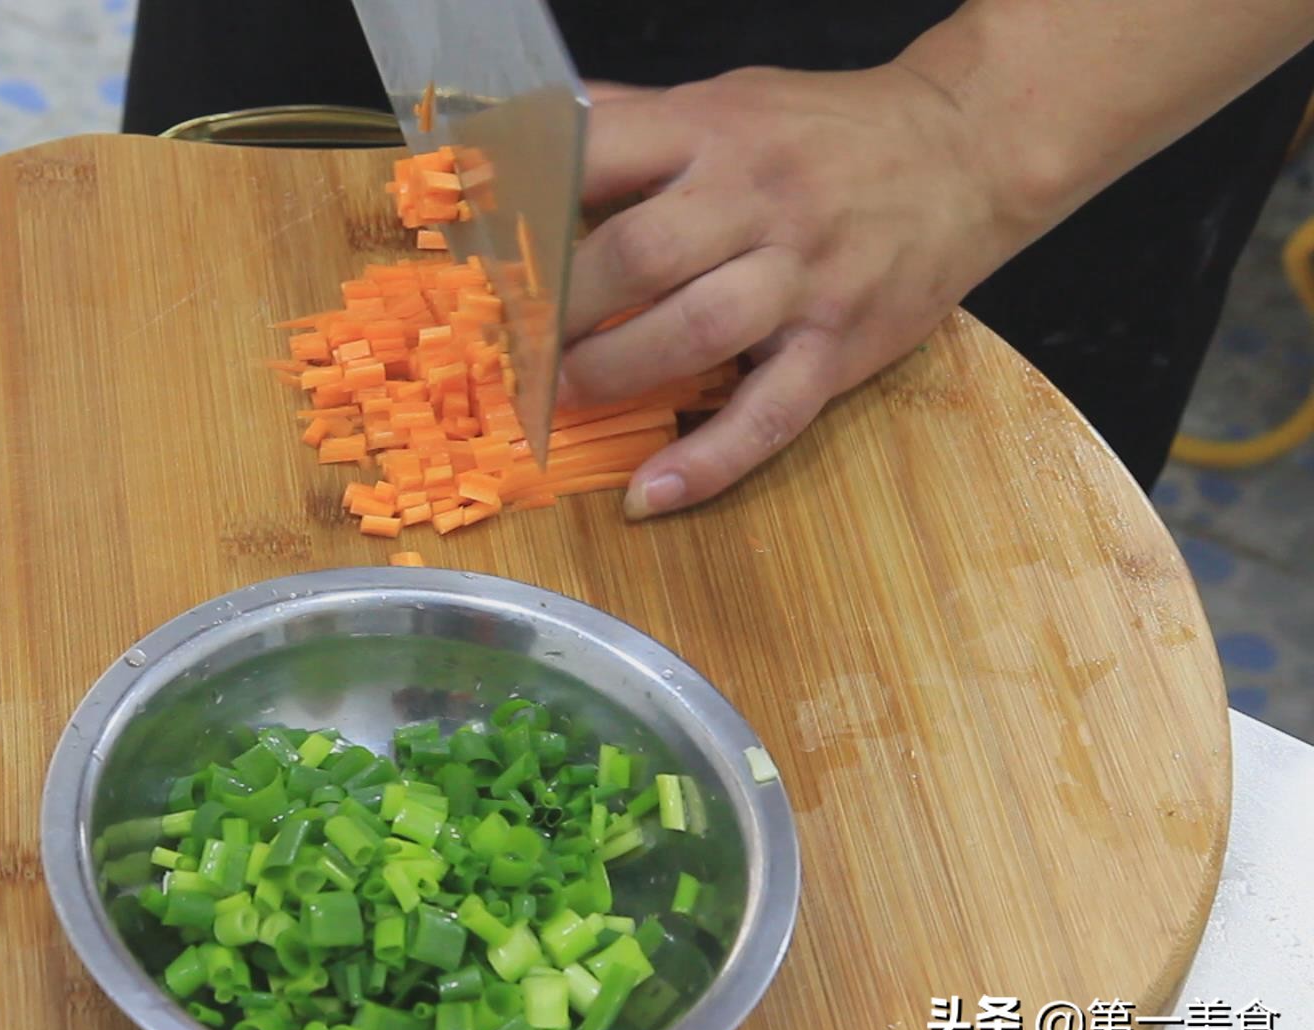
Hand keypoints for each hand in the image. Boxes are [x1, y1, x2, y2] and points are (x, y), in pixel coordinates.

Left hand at [561, 66, 1038, 517]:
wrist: (969, 149)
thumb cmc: (828, 130)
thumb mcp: (727, 98)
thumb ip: (633, 122)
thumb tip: (526, 135)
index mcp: (715, 132)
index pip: (602, 160)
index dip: (535, 208)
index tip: (494, 251)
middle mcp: (758, 201)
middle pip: (640, 256)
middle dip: (564, 308)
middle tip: (518, 341)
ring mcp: (805, 277)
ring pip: (697, 332)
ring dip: (615, 372)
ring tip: (564, 394)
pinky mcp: (841, 345)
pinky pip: (770, 414)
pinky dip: (708, 463)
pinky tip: (650, 496)